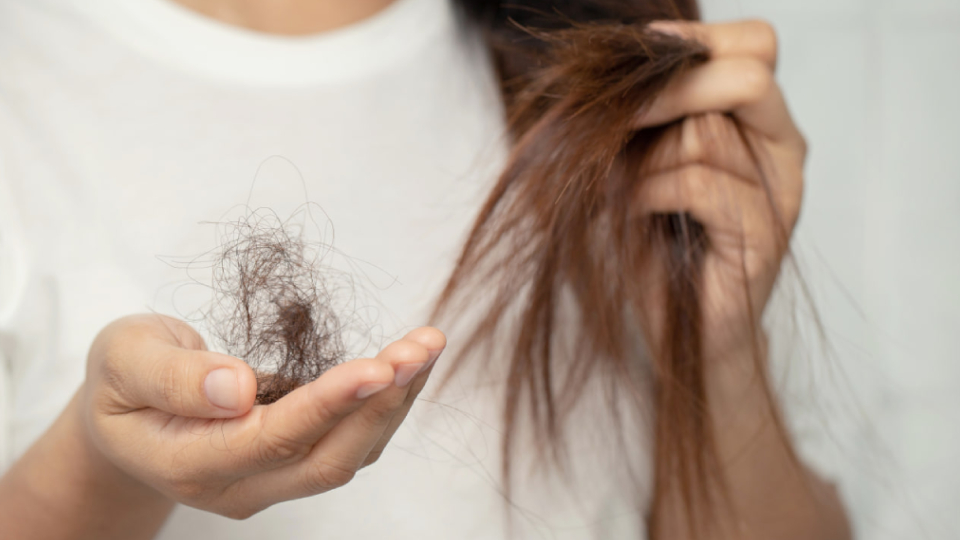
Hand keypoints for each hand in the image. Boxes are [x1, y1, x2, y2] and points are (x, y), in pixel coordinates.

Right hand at [82, 314, 444, 518]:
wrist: (126, 418)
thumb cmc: (123, 382)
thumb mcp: (124, 359)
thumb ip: (173, 377)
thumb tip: (237, 388)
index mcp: (188, 462)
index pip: (271, 440)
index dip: (328, 406)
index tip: (378, 366)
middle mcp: (238, 484)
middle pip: (326, 460)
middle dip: (381, 403)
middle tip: (421, 347)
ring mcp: (270, 481)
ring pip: (349, 455)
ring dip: (394, 401)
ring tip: (427, 345)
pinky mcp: (294, 462)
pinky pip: (350, 441)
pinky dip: (385, 403)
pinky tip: (408, 363)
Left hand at [635, 19, 804, 358]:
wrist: (680, 326)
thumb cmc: (659, 241)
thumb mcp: (646, 162)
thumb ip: (651, 116)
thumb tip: (621, 65)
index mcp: (760, 122)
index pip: (756, 45)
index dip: (700, 39)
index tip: (642, 53)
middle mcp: (782, 149)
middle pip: (746, 76)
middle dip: (671, 87)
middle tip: (622, 118)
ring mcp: (780, 194)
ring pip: (707, 134)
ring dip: (645, 159)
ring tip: (625, 190)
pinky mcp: (763, 236)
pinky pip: (700, 185)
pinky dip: (651, 193)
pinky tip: (636, 213)